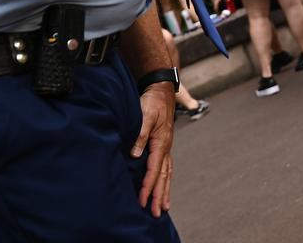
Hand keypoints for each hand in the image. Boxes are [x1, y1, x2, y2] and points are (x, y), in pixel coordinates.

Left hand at [133, 81, 175, 215]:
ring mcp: (167, 146)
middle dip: (159, 195)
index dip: (148, 186)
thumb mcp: (145, 115)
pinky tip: (164, 185)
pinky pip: (167, 166)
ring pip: (167, 173)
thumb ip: (140, 135)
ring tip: (164, 206)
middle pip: (163, 176)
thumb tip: (135, 154)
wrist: (162, 89)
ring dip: (165, 190)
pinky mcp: (164, 144)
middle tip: (156, 213)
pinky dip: (166, 179)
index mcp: (161, 142)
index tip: (142, 200)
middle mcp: (166, 147)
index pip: (154, 169)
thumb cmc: (153, 101)